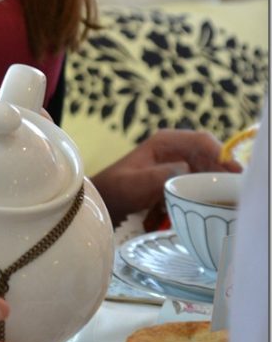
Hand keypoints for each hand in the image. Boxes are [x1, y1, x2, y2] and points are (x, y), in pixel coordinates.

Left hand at [91, 128, 240, 225]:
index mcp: (165, 141)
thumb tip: (188, 169)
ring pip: (207, 167)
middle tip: (237, 188)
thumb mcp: (136, 183)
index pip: (201, 140)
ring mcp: (177, 163)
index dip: (220, 153)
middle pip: (209, 154)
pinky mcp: (178, 177)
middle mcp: (175, 148)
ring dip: (218, 179)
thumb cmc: (116, 189)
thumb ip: (161, 175)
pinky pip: (200, 179)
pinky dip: (208, 187)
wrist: (103, 201)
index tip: (232, 171)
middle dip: (223, 169)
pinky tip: (215, 199)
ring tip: (230, 195)